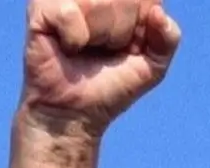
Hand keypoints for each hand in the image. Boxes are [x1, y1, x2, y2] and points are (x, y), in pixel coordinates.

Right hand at [7, 0, 181, 167]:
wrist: (75, 113)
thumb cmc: (111, 87)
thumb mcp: (153, 66)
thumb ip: (169, 38)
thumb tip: (158, 11)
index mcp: (121, 0)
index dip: (141, 25)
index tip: (131, 46)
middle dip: (122, 31)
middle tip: (105, 49)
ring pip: (100, 1)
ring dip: (100, 35)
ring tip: (86, 49)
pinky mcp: (41, 8)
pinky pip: (70, 12)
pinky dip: (75, 37)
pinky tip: (68, 48)